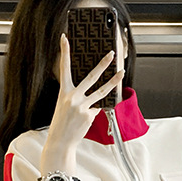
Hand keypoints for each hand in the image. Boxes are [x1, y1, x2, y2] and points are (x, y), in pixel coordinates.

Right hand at [40, 34, 123, 174]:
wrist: (60, 142)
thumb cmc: (62, 122)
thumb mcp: (64, 105)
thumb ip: (77, 96)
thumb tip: (94, 93)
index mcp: (63, 92)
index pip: (64, 68)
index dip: (64, 52)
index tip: (65, 38)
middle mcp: (73, 97)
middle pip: (91, 76)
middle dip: (103, 64)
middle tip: (111, 54)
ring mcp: (82, 106)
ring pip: (102, 91)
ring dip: (113, 81)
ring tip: (121, 72)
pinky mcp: (90, 115)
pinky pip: (97, 108)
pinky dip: (94, 111)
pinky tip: (85, 119)